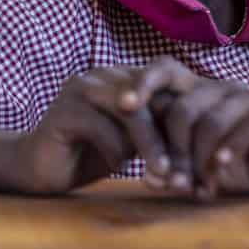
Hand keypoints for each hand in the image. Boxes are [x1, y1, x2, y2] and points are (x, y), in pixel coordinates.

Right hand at [10, 59, 199, 194]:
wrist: (41, 169)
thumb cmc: (94, 154)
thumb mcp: (135, 142)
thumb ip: (161, 131)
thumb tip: (206, 145)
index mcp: (127, 76)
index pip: (169, 88)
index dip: (189, 122)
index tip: (204, 157)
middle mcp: (107, 73)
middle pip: (155, 99)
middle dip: (173, 138)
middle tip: (185, 172)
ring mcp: (84, 87)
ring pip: (132, 112)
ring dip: (150, 147)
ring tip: (161, 175)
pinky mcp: (64, 109)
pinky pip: (102, 128)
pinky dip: (115, 152)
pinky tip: (116, 167)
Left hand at [149, 77, 248, 200]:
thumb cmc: (233, 170)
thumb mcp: (196, 169)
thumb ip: (173, 168)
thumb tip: (150, 178)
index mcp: (199, 92)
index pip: (165, 69)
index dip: (143, 82)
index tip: (122, 106)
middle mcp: (223, 88)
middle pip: (183, 110)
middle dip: (173, 153)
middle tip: (171, 185)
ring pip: (211, 123)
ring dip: (199, 162)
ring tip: (198, 191)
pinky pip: (247, 127)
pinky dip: (230, 150)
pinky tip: (221, 167)